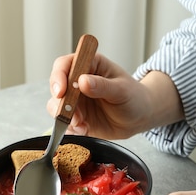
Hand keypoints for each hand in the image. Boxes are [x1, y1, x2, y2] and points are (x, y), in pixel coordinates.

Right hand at [47, 51, 183, 139]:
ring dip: (64, 116)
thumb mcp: (122, 90)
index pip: (65, 65)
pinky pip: (64, 123)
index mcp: (89, 65)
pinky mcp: (76, 117)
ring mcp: (75, 100)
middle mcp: (77, 81)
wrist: (139, 117)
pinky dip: (71, 128)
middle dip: (60, 102)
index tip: (61, 91)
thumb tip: (82, 81)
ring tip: (81, 124)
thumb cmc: (134, 97)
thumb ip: (102, 86)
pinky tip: (85, 130)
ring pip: (56, 106)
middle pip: (56, 86)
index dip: (59, 76)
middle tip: (73, 115)